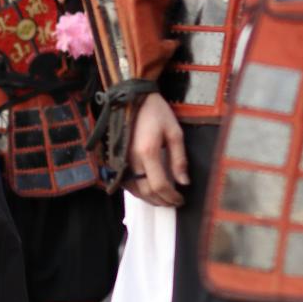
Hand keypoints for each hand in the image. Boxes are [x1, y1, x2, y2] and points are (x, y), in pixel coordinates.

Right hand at [126, 92, 188, 207]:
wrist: (132, 99)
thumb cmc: (155, 112)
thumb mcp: (174, 132)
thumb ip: (179, 159)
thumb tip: (184, 182)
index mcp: (148, 152)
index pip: (160, 185)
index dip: (171, 196)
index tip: (181, 199)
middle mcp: (132, 160)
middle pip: (146, 191)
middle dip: (162, 201)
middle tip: (174, 202)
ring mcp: (122, 160)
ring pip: (135, 190)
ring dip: (150, 199)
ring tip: (163, 200)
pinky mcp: (118, 159)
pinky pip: (127, 183)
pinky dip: (138, 191)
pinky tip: (148, 191)